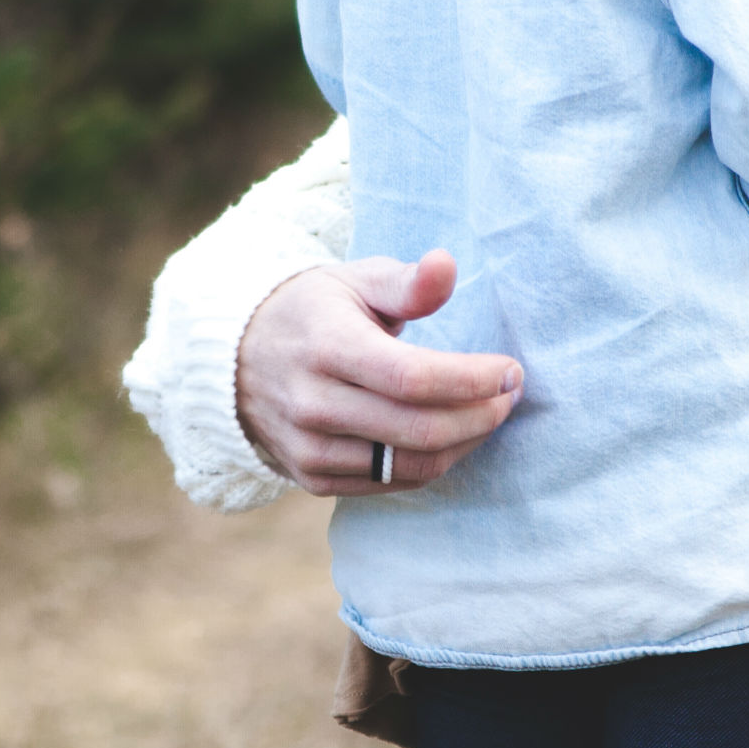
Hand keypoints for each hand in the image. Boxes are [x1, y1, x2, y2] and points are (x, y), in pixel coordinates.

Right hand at [233, 251, 525, 495]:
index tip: (510, 370)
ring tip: (488, 415)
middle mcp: (314, 403)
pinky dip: (433, 463)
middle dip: (482, 415)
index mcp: (328, 346)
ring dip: (466, 443)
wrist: (238, 360)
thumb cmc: (314, 312)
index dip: (472, 380)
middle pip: (420, 429)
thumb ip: (407, 282)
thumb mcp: (354, 282)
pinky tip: (452, 436)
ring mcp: (311, 447)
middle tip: (510, 394)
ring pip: (412, 464)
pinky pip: (392, 482)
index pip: (413, 378)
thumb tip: (447, 265)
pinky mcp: (313, 478)